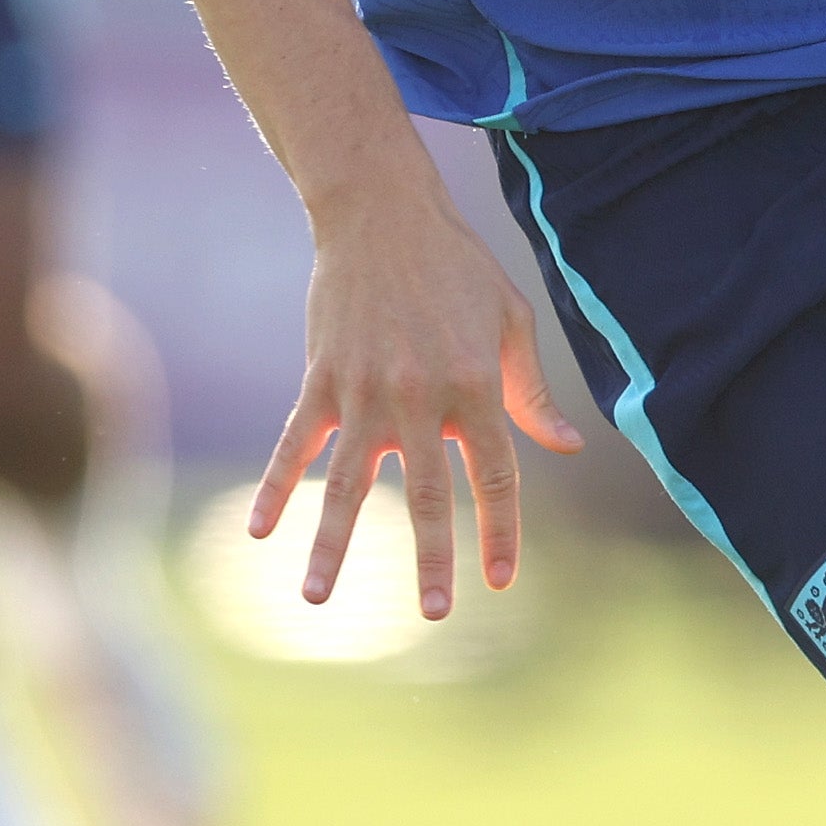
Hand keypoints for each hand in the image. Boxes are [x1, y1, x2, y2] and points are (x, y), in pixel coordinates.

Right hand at [257, 167, 587, 618]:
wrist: (382, 214)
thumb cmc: (458, 268)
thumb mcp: (512, 322)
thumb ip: (532, 393)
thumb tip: (566, 448)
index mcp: (476, 386)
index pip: (495, 475)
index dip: (500, 530)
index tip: (501, 579)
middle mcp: (422, 396)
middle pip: (428, 494)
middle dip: (431, 558)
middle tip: (431, 611)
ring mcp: (364, 392)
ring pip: (349, 484)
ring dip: (334, 545)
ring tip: (318, 599)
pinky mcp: (321, 380)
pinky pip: (295, 446)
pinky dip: (276, 488)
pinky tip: (259, 531)